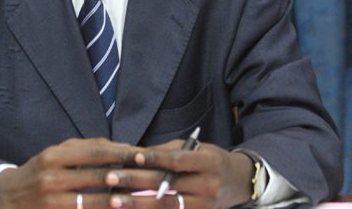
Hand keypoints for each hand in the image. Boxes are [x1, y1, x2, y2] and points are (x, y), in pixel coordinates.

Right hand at [0, 137, 144, 208]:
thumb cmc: (38, 172)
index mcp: (55, 155)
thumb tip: (120, 147)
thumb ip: (85, 149)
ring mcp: (51, 201)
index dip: (121, 152)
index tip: (144, 154)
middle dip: (126, 177)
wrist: (3, 199)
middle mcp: (52, 176)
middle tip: (152, 178)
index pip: (96, 151)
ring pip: (92, 201)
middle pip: (97, 175)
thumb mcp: (56, 154)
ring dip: (118, 201)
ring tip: (141, 200)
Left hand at [103, 140, 254, 207]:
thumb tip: (139, 154)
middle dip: (135, 181)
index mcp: (207, 162)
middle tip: (110, 178)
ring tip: (114, 201)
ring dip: (138, 204)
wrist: (241, 182)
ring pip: (167, 206)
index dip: (155, 158)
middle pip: (167, 185)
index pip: (178, 160)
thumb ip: (170, 152)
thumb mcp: (196, 149)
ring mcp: (205, 206)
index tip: (133, 156)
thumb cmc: (211, 159)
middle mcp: (208, 186)